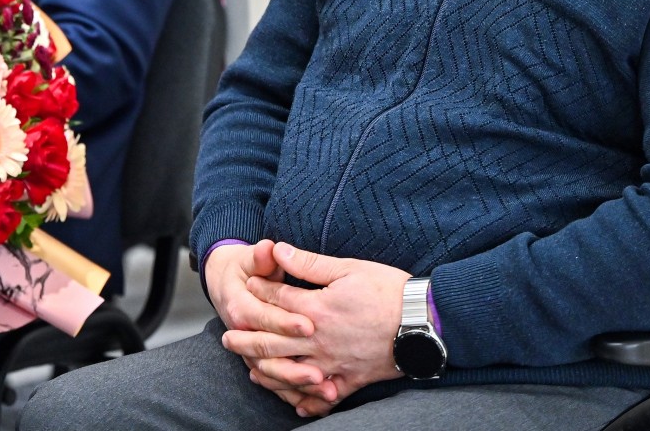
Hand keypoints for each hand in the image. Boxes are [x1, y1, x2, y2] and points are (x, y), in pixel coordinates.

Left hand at [221, 242, 410, 414]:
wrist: (423, 323)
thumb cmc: (389, 291)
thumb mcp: (348, 268)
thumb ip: (309, 263)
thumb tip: (277, 250)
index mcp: (317, 309)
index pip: (276, 300)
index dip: (259, 290)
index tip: (246, 285)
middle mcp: (319, 340)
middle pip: (272, 342)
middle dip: (246, 339)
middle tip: (226, 338)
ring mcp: (332, 364)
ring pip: (289, 372)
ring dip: (266, 371)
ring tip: (250, 367)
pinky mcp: (349, 381)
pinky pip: (321, 396)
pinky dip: (304, 399)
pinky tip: (292, 399)